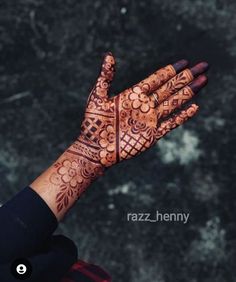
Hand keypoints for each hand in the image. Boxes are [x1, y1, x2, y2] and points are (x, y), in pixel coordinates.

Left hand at [31, 53, 207, 218]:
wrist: (94, 148)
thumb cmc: (93, 123)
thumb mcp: (98, 97)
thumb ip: (106, 77)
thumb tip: (109, 55)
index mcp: (133, 95)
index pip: (156, 79)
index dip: (170, 70)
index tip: (184, 62)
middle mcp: (144, 106)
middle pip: (169, 88)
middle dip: (186, 77)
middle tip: (202, 66)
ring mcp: (149, 121)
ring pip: (173, 103)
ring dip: (188, 93)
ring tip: (203, 81)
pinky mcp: (152, 136)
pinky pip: (170, 124)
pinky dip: (182, 116)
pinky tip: (194, 107)